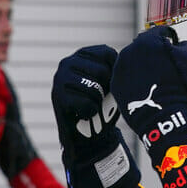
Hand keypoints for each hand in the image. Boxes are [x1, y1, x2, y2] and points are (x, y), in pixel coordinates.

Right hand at [51, 45, 119, 161]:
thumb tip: (129, 61)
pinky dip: (91, 111)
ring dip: (98, 102)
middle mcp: (68, 62)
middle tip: (100, 98)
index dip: (116, 72)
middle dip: (107, 89)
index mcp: (82, 54)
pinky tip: (84, 113)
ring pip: (94, 88)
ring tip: (92, 105)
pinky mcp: (57, 96)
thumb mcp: (113, 81)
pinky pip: (86, 103)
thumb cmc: (103, 104)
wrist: (87, 134)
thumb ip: (117, 68)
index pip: (108, 53)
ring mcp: (60, 78)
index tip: (110, 84)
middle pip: (102, 71)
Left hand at [111, 26, 186, 139]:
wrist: (167, 117)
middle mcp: (129, 51)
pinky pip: (127, 78)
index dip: (170, 40)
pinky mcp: (116, 85)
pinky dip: (135, 82)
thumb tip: (178, 45)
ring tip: (156, 82)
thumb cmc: (181, 88)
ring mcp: (120, 69)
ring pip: (134, 63)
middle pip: (144, 47)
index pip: (159, 32)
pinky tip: (147, 90)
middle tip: (166, 69)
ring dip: (143, 68)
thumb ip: (185, 44)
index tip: (174, 49)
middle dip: (154, 55)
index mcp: (148, 40)